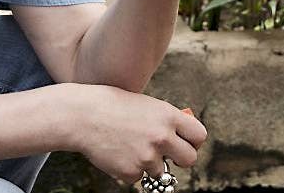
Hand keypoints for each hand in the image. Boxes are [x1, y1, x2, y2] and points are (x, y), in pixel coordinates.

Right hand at [63, 84, 206, 183]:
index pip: (199, 136)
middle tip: (169, 156)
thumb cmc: (115, 106)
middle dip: (180, 160)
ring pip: (160, 171)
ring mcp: (147, 157)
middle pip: (190, 159)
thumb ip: (166, 121)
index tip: (185, 143)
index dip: (193, 141)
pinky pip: (138, 176)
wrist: (83, 116)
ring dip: (149, 164)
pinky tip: (117, 152)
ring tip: (129, 146)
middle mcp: (162, 137)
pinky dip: (129, 169)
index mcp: (168, 116)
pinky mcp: (131, 172)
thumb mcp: (147, 106)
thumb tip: (181, 138)